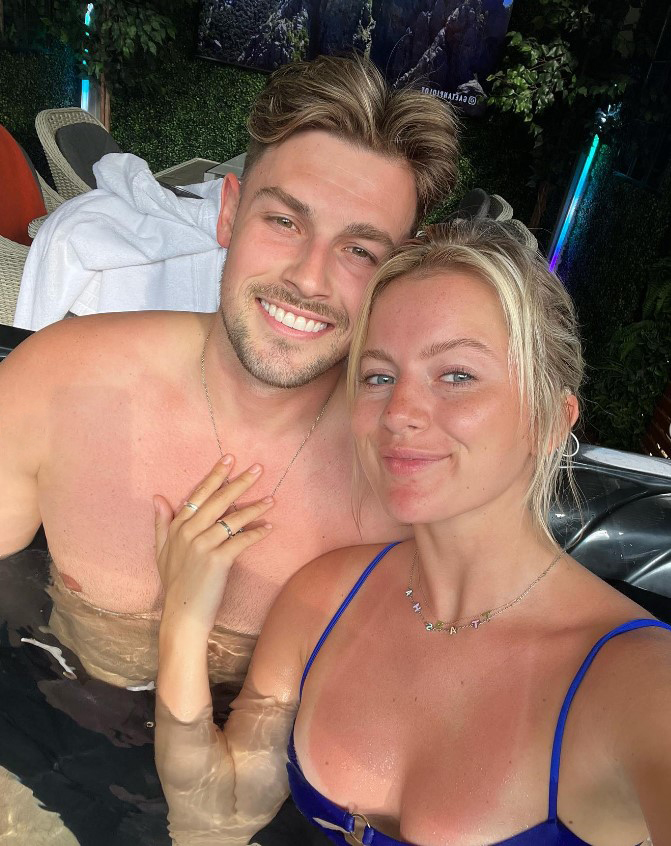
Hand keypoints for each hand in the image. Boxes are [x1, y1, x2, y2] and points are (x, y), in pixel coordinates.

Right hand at [154, 456, 273, 636]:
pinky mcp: (217, 561)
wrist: (182, 614)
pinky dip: (256, 535)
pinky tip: (269, 528)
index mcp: (177, 527)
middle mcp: (189, 532)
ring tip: (272, 499)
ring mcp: (203, 546)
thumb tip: (157, 497)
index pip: (199, 494)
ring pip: (232, 520)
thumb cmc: (175, 583)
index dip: (215, 475)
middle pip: (218, 501)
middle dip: (239, 482)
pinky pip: (241, 542)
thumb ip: (161, 523)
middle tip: (258, 468)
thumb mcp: (161, 551)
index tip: (229, 459)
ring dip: (255, 508)